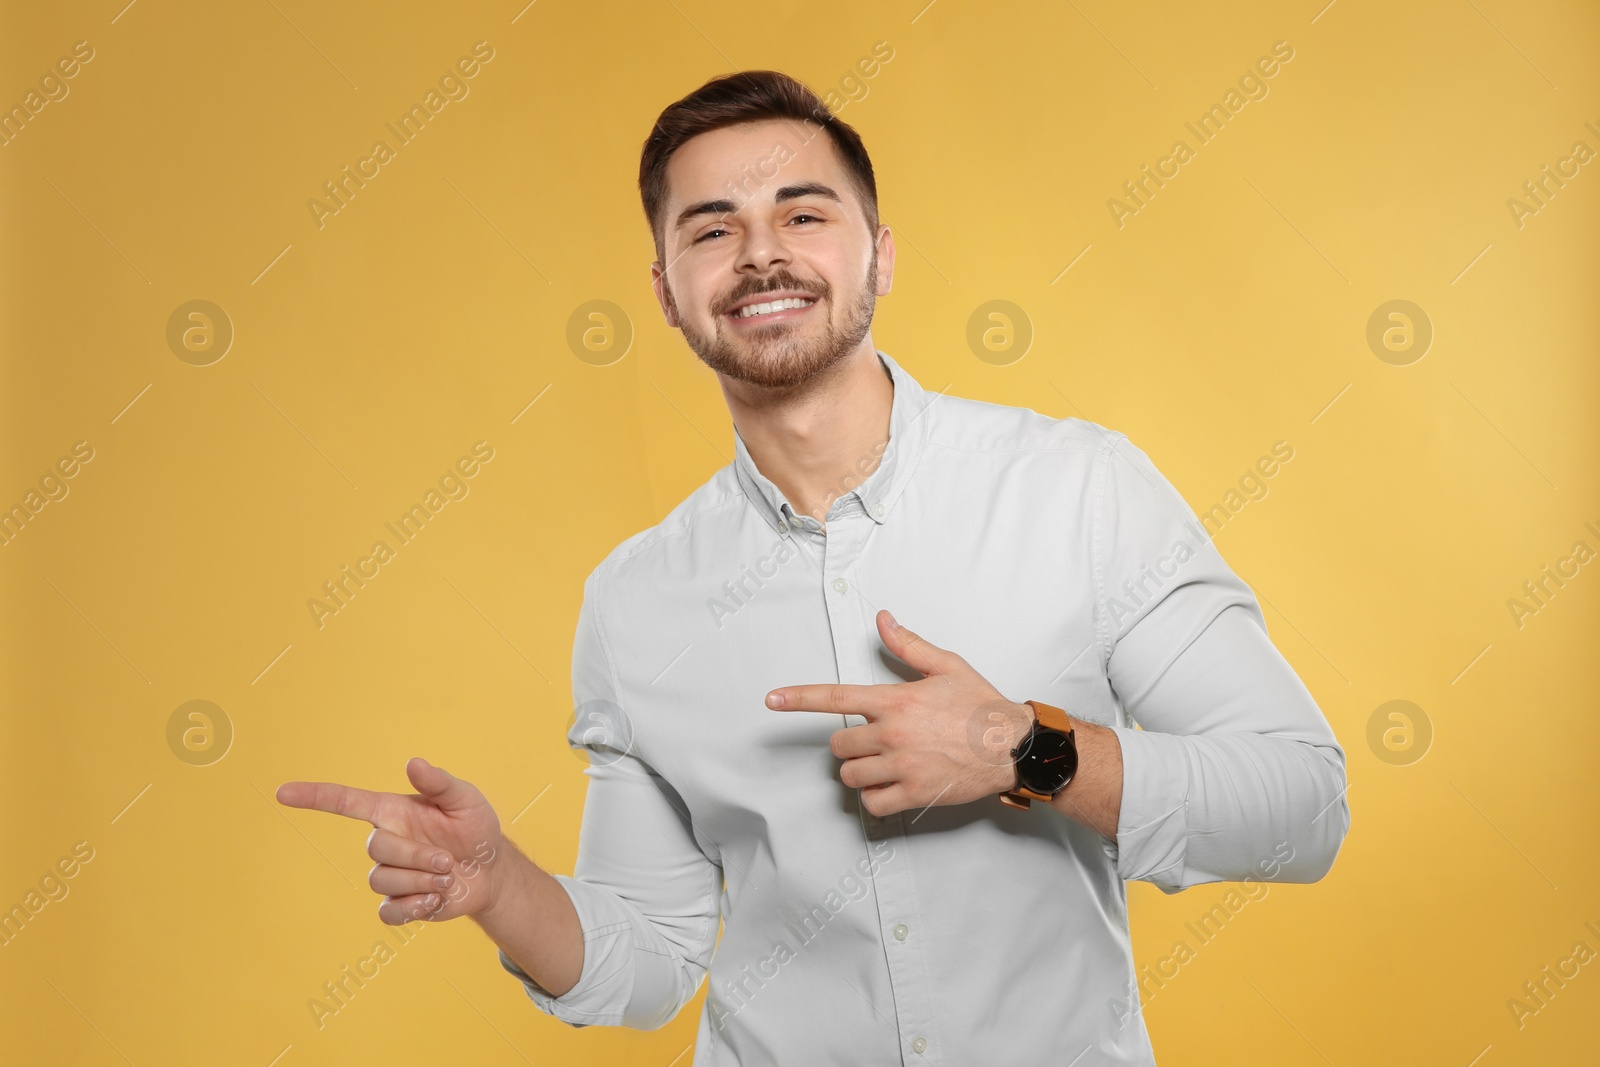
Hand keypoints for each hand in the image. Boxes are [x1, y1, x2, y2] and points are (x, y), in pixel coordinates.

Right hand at [276, 757, 507, 924]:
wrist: (490, 871)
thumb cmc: (474, 828)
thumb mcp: (465, 800)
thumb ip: (439, 783)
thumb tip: (412, 763)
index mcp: (391, 812)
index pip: (344, 802)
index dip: (313, 797)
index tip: (282, 792)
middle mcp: (384, 841)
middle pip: (376, 848)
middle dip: (417, 855)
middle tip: (449, 859)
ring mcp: (388, 874)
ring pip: (382, 882)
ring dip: (422, 881)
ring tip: (447, 877)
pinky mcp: (397, 904)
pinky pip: (388, 913)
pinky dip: (415, 908)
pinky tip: (435, 899)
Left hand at [766, 610, 1032, 816]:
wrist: (1014, 746)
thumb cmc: (981, 706)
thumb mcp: (946, 666)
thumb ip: (908, 645)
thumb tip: (883, 621)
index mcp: (895, 701)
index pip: (835, 698)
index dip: (799, 699)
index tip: (773, 699)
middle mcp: (893, 734)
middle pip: (839, 746)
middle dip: (849, 745)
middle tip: (873, 742)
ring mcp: (902, 767)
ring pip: (851, 776)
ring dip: (860, 772)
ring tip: (884, 764)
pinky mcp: (915, 794)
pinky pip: (873, 804)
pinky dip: (876, 798)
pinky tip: (892, 786)